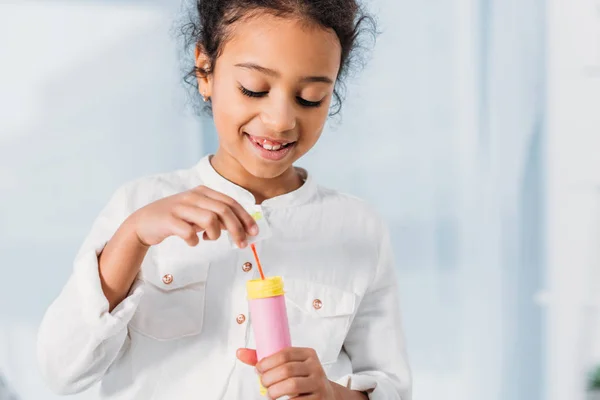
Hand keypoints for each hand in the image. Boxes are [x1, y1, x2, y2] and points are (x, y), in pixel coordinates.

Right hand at [130, 185, 257, 247]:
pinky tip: (192, 241)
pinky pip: (189, 232)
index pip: (230, 203)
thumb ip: (218, 216)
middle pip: (224, 211)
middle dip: (237, 229)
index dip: (245, 218)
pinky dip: (194, 240)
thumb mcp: (199, 213)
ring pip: (209, 220)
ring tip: (208, 238)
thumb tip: (242, 227)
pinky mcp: (168, 220)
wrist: (143, 222)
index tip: (254, 232)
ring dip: (214, 234)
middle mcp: (193, 196)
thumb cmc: (177, 218)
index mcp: (203, 192)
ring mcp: (180, 207)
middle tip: (242, 244)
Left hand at [237, 347, 335, 398]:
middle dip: (269, 378)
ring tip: (271, 394)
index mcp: (308, 354)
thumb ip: (266, 360)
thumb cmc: (302, 378)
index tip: (258, 369)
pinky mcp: (319, 399)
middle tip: (263, 384)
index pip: (285, 353)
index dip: (267, 362)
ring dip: (274, 391)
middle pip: (286, 370)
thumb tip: (239, 352)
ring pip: (292, 385)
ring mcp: (318, 384)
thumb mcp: (289, 366)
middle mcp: (316, 367)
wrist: (326, 395)